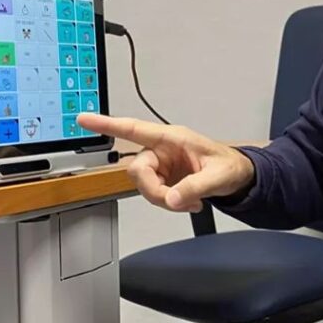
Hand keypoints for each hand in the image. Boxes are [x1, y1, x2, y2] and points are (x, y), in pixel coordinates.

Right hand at [77, 114, 254, 212]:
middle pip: (136, 169)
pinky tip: (186, 202)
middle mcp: (162, 150)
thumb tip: (171, 198)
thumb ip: (195, 187)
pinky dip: (168, 203)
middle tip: (175, 201)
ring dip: (162, 199)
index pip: (135, 129)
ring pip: (144, 185)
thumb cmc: (230, 166)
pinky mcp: (163, 179)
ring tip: (189, 202)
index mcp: (173, 138)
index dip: (107, 124)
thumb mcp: (218, 176)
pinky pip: (153, 194)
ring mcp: (162, 165)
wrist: (238, 178)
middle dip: (152, 189)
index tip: (83, 119)